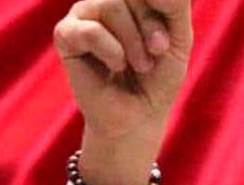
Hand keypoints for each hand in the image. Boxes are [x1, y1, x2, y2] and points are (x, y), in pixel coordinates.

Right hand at [53, 0, 192, 184]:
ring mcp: (84, 13)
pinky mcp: (65, 34)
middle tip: (156, 53)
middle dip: (150, 27)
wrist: (139, 115)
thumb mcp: (178, 38)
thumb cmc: (159, 77)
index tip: (166, 43)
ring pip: (112, 6)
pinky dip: (112, 52)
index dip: (162, 9)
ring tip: (139, 65)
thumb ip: (174, 5)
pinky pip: (90, 30)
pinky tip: (116, 67)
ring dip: (133, 42)